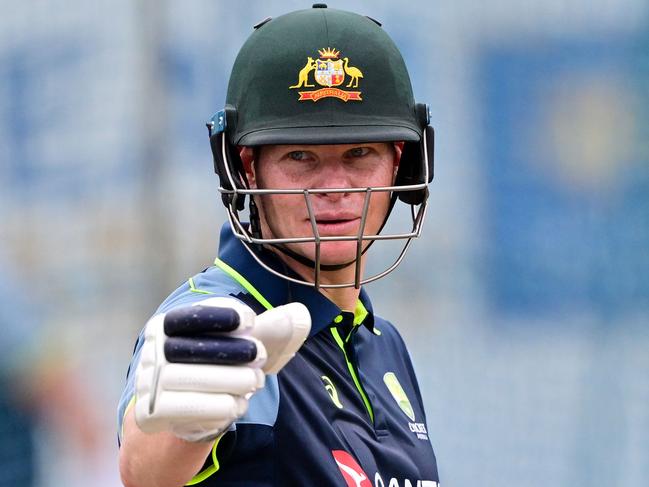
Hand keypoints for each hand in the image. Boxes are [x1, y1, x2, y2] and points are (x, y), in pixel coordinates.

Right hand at [134, 297, 310, 441]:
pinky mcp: (155, 412)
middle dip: (237, 352)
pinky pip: (199, 409)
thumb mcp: (244, 343)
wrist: (188, 413)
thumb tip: (299, 315)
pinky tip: (237, 403)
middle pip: (199, 348)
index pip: (193, 315)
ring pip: (202, 380)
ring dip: (237, 382)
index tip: (250, 321)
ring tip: (253, 383)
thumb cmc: (222, 366)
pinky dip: (226, 406)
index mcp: (168, 324)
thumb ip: (271, 327)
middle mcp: (154, 350)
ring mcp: (151, 381)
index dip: (223, 316)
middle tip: (260, 358)